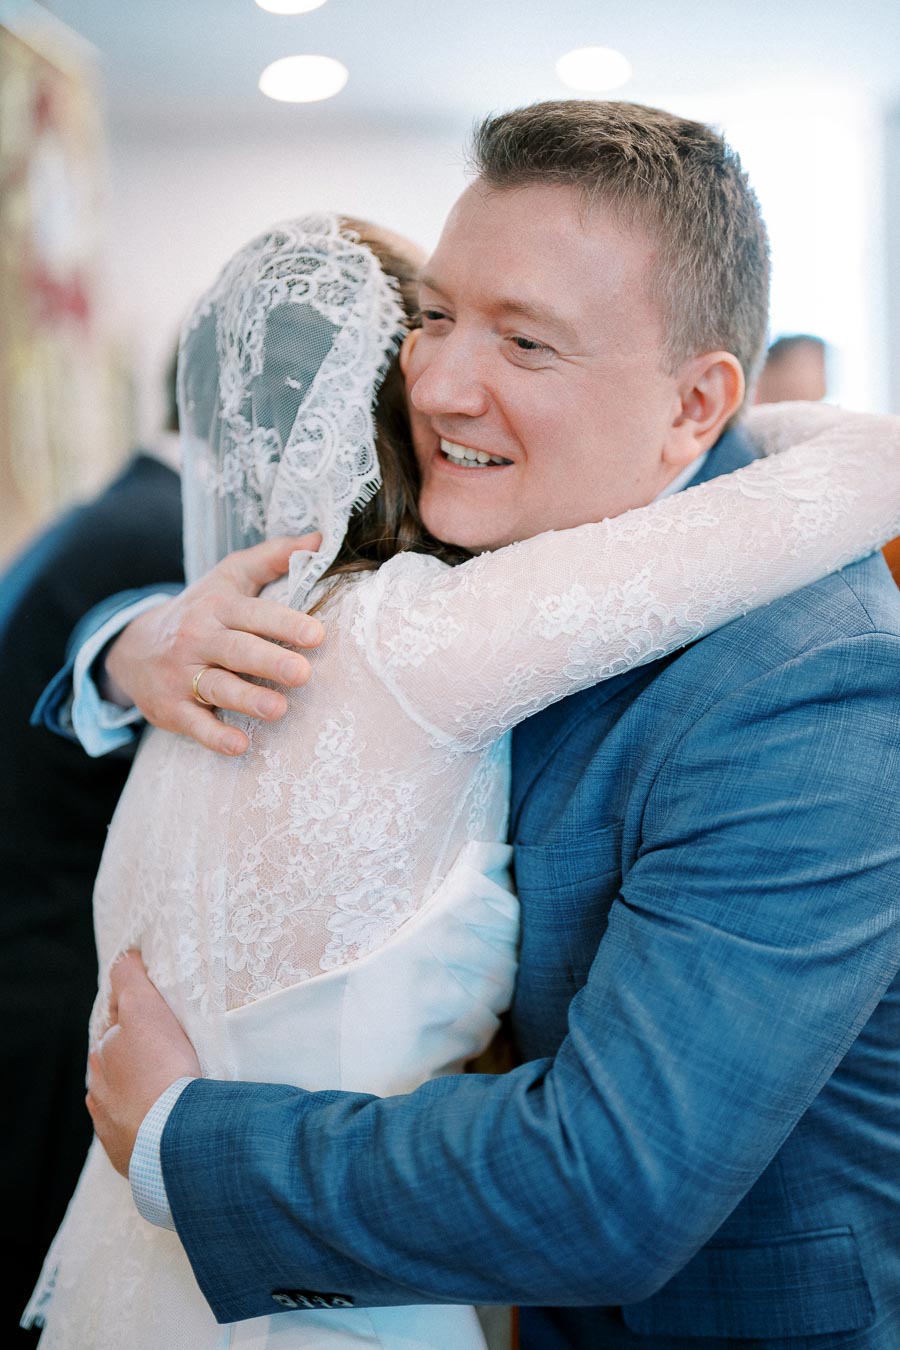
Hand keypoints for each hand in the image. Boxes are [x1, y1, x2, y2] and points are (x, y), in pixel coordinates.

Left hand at [86, 951, 200, 1176]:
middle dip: (137, 1054)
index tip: (160, 1013)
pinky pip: (135, 1129)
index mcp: (102, 1051)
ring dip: (140, 1089)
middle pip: (117, 1061)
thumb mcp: (144, 1009)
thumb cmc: (161, 1067)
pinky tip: (167, 1118)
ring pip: (123, 1096)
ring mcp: (110, 1121)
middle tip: (171, 1050)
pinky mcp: (126, 1151)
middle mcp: (98, 1086)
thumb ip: (129, 979)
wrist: (172, 1136)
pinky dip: (147, 1120)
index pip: (117, 1023)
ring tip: (172, 1088)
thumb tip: (125, 956)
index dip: (138, 1013)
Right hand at [103, 534, 323, 754]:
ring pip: (216, 687)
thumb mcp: (229, 577)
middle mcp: (197, 639)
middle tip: (302, 674)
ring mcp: (181, 675)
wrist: (133, 648)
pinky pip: (194, 724)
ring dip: (248, 699)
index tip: (316, 634)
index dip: (283, 623)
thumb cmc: (201, 611)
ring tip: (278, 710)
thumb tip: (320, 538)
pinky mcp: (171, 708)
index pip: (253, 613)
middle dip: (269, 662)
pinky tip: (240, 745)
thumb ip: (273, 557)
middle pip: (236, 650)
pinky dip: (215, 736)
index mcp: (217, 607)